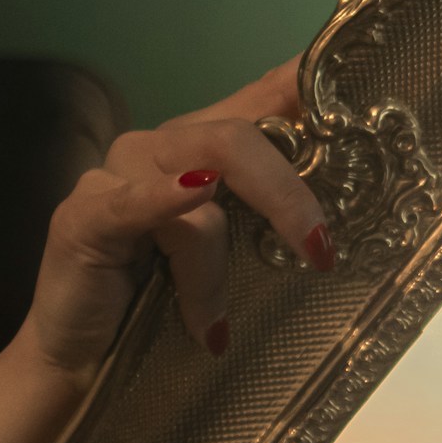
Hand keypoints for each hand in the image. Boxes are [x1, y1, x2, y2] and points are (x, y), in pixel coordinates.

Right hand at [18, 60, 329, 377]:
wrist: (81, 360)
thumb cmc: (162, 310)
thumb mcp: (232, 267)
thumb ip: (270, 234)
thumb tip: (338, 240)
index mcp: (204, 150)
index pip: (261, 98)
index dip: (306, 82)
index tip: (360, 84)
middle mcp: (163, 147)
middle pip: (237, 136)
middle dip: (289, 191)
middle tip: (321, 251)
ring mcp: (118, 174)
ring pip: (200, 180)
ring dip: (219, 263)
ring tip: (220, 326)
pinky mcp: (86, 213)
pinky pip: (135, 201)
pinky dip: (168, 200)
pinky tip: (191, 197)